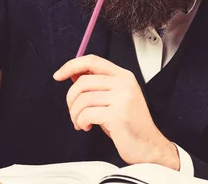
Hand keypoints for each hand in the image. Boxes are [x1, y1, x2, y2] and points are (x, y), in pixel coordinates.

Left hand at [53, 55, 179, 169]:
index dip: (71, 65)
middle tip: (73, 111)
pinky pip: (86, 114)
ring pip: (82, 99)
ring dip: (75, 113)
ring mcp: (122, 98)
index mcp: (123, 76)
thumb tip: (72, 73)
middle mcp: (124, 84)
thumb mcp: (114, 98)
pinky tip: (87, 126)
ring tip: (80, 122)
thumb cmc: (129, 124)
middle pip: (82, 81)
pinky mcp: (117, 115)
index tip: (58, 75)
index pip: (92, 60)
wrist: (149, 147)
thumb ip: (96, 84)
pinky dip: (81, 122)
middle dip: (70, 98)